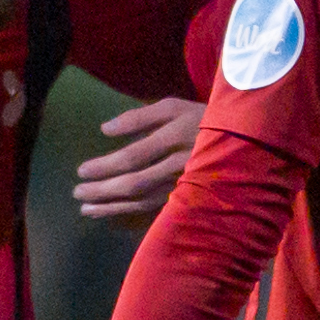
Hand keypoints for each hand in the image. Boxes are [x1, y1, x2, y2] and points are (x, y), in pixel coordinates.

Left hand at [74, 95, 203, 220]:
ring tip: (85, 208)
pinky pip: (154, 208)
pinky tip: (110, 212)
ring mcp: (185, 185)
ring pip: (143, 201)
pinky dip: (129, 211)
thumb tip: (105, 130)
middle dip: (103, 190)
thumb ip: (139, 117)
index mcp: (175, 137)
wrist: (242, 140)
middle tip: (77, 193)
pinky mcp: (186, 197)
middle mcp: (180, 165)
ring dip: (112, 206)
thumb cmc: (199, 119)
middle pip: (135, 183)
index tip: (81, 171)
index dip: (106, 166)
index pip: (133, 156)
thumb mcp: (173, 107)